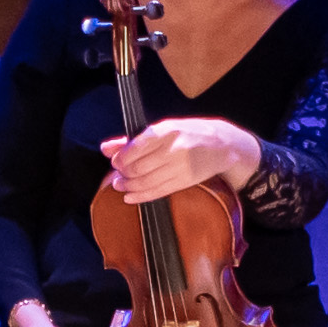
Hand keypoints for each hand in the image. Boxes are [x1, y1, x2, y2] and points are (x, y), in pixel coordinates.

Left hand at [100, 119, 261, 205]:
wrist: (222, 145)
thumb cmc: (188, 134)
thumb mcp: (163, 129)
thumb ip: (132, 140)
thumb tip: (106, 148)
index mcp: (166, 131)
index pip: (135, 148)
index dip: (120, 159)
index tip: (115, 162)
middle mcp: (173, 149)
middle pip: (138, 167)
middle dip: (122, 174)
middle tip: (117, 175)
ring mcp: (180, 167)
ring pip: (146, 182)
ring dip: (128, 186)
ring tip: (120, 185)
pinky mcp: (184, 182)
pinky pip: (157, 192)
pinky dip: (140, 197)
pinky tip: (130, 197)